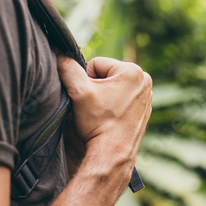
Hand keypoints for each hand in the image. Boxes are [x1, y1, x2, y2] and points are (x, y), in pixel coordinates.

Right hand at [57, 55, 151, 176]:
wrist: (113, 153)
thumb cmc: (98, 123)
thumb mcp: (79, 92)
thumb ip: (67, 68)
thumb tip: (59, 53)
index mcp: (133, 71)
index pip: (96, 64)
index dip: (86, 80)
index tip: (90, 98)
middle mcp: (145, 80)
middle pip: (106, 75)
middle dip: (96, 88)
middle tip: (96, 107)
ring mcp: (147, 95)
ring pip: (113, 87)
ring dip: (104, 97)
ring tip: (103, 113)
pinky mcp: (144, 109)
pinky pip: (122, 99)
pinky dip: (114, 106)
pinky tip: (111, 118)